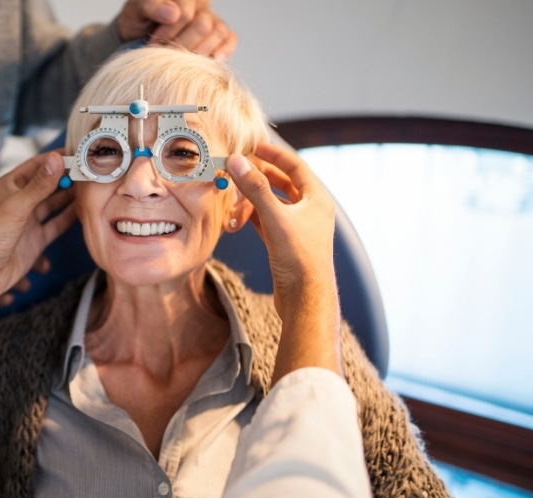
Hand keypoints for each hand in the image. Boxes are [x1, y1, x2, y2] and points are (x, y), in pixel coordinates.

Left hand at [0, 152, 75, 301]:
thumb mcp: (17, 206)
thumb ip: (39, 185)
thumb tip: (57, 159)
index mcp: (9, 187)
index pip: (36, 166)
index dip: (55, 159)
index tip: (77, 153)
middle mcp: (20, 201)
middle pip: (47, 184)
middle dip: (66, 177)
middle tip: (89, 170)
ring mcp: (28, 221)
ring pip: (53, 204)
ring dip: (69, 196)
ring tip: (90, 186)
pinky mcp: (35, 239)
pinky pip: (55, 224)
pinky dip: (68, 217)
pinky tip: (83, 210)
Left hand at [116, 0, 237, 59]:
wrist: (140, 35)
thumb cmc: (139, 21)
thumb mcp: (136, 11)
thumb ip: (151, 6)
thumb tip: (173, 13)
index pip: (185, 14)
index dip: (169, 32)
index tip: (154, 43)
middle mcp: (200, 4)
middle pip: (204, 25)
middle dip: (183, 44)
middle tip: (167, 53)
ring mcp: (211, 18)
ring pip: (218, 33)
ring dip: (199, 51)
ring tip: (182, 59)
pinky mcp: (218, 34)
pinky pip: (230, 39)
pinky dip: (224, 50)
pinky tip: (213, 58)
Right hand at [226, 143, 340, 381]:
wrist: (305, 300)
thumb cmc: (299, 259)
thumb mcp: (275, 218)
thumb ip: (256, 188)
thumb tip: (237, 162)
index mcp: (316, 200)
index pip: (295, 166)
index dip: (274, 154)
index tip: (254, 145)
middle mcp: (310, 211)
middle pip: (284, 183)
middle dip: (260, 174)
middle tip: (238, 166)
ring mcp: (299, 228)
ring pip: (274, 203)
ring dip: (254, 196)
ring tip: (234, 191)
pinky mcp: (287, 244)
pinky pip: (268, 221)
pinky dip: (253, 215)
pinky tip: (238, 214)